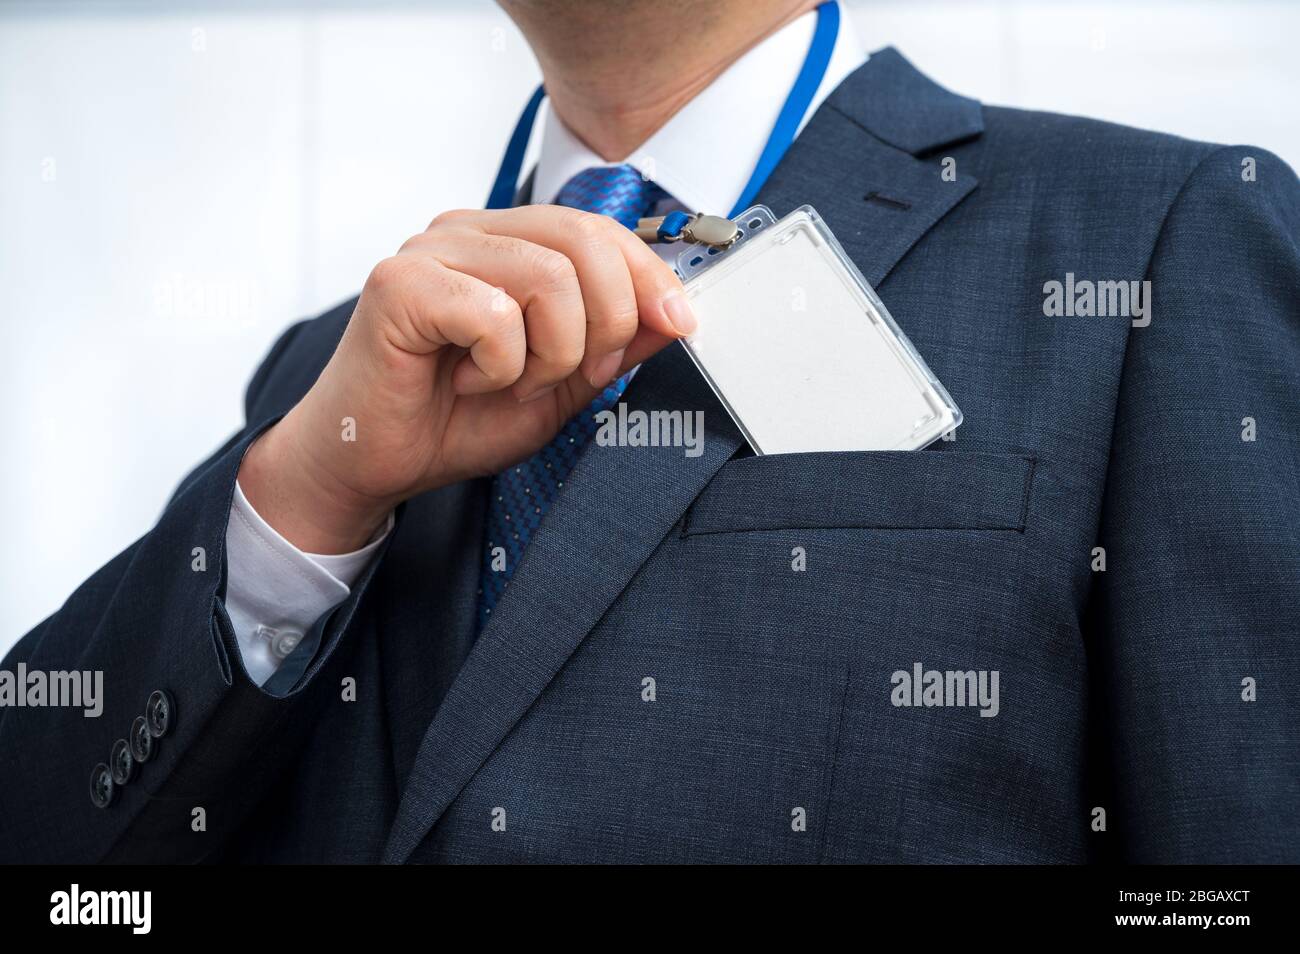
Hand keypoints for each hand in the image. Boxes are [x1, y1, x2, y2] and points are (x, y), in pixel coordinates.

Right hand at [237, 205, 695, 552]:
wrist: (375, 463)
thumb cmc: (455, 420)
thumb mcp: (561, 386)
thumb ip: (613, 346)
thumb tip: (678, 314)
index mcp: (508, 242)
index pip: (600, 228)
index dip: (650, 274)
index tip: (681, 324)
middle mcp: (470, 231)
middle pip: (584, 239)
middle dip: (609, 319)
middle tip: (582, 372)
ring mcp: (431, 249)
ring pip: (548, 277)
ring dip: (552, 352)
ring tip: (514, 383)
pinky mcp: (400, 283)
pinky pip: (495, 314)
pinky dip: (501, 365)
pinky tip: (470, 380)